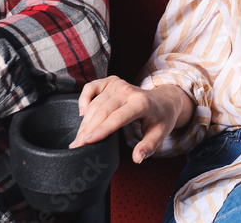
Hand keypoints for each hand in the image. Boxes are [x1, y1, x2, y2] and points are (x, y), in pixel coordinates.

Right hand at [70, 76, 190, 162]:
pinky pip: (91, 87)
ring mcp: (119, 84)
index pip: (118, 117)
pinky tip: (82, 113)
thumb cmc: (161, 118)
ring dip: (85, 121)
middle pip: (103, 111)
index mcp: (142, 102)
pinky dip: (83, 98)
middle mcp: (129, 91)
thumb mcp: (160, 134)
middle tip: (76, 146)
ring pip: (96, 103)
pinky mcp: (112, 82)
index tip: (86, 142)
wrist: (164, 100)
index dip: (101, 129)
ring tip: (78, 138)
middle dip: (88, 129)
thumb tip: (137, 158)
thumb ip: (148, 146)